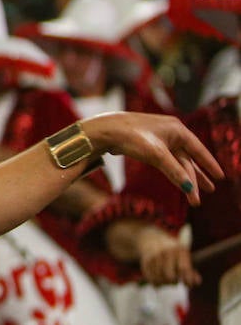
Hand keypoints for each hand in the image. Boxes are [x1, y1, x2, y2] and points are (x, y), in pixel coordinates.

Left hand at [81, 112, 222, 206]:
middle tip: (206, 193)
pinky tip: (177, 180)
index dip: (209, 164)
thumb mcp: (156, 155)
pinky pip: (165, 161)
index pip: (198, 149)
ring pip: (176, 161)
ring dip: (185, 177)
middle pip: (187, 159)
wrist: (104, 130)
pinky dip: (172, 172)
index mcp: (177, 129)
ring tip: (194, 194)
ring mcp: (159, 139)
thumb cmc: (131, 137)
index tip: (220, 177)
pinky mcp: (147, 145)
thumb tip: (189, 188)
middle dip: (196, 177)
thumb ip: (174, 171)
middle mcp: (170, 132)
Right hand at [137, 225, 198, 286]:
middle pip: (170, 277)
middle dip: (174, 282)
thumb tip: (197, 282)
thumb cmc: (172, 251)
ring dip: (165, 283)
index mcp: (178, 250)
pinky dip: (156, 283)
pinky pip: (151, 280)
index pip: (183, 269)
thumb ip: (190, 269)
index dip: (187, 280)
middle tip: (175, 280)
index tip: (188, 285)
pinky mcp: (145, 263)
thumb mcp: (183, 255)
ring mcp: (154, 257)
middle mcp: (165, 253)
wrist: (150, 239)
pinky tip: (159, 279)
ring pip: (160, 280)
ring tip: (167, 279)